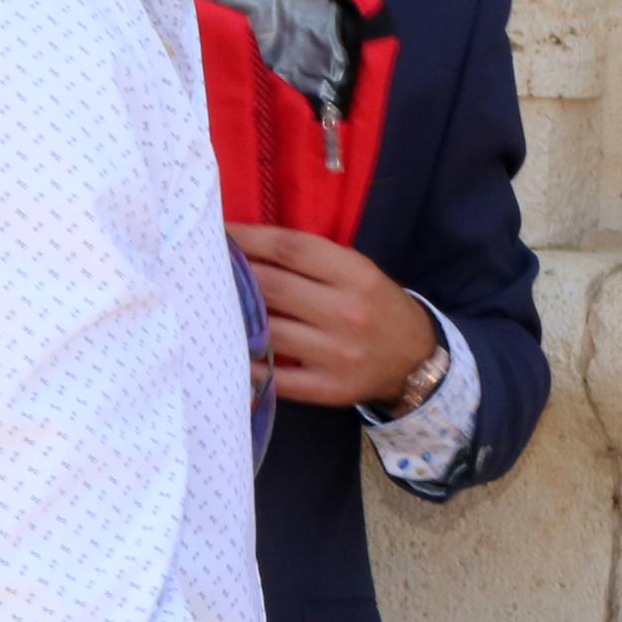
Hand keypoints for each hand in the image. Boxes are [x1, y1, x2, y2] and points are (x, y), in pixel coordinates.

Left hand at [228, 224, 437, 409]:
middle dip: (234, 273)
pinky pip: (279, 378)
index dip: (249, 238)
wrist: (416, 360)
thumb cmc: (377, 307)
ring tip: (210, 305)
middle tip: (205, 267)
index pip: (291, 248)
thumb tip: (247, 247)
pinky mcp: (329, 388)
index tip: (219, 233)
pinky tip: (226, 351)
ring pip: (270, 330)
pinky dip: (250, 364)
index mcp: (356, 275)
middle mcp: (347, 312)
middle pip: (273, 286)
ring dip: (234, 316)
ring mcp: (338, 354)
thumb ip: (312, 260)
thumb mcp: (358, 271)